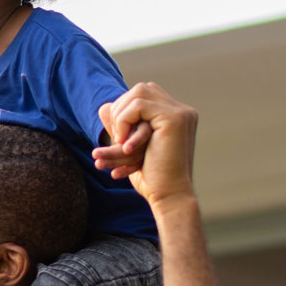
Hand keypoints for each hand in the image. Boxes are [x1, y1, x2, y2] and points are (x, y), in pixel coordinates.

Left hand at [92, 83, 197, 209]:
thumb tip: (103, 106)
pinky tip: (124, 143)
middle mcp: (182, 111)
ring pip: (139, 92)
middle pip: (140, 89)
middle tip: (117, 138)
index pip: (143, 95)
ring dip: (121, 116)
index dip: (124, 110)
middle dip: (121, 110)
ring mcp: (181, 113)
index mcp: (175, 116)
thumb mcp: (129, 148)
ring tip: (120, 143)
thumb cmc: (151, 177)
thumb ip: (120, 126)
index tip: (119, 138)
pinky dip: (124, 120)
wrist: (169, 196)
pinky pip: (138, 104)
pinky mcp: (175, 118)